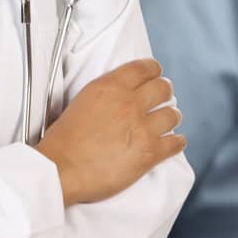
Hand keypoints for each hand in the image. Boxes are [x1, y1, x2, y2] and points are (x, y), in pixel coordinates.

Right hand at [33, 58, 185, 206]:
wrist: (61, 168)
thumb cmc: (63, 140)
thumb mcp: (81, 101)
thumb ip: (105, 93)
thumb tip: (117, 95)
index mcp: (109, 87)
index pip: (143, 68)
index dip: (154, 70)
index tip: (155, 74)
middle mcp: (129, 103)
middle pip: (163, 88)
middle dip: (164, 93)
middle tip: (162, 99)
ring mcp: (142, 128)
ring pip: (173, 115)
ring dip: (170, 118)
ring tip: (166, 122)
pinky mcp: (150, 153)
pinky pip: (176, 143)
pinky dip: (176, 142)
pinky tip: (173, 142)